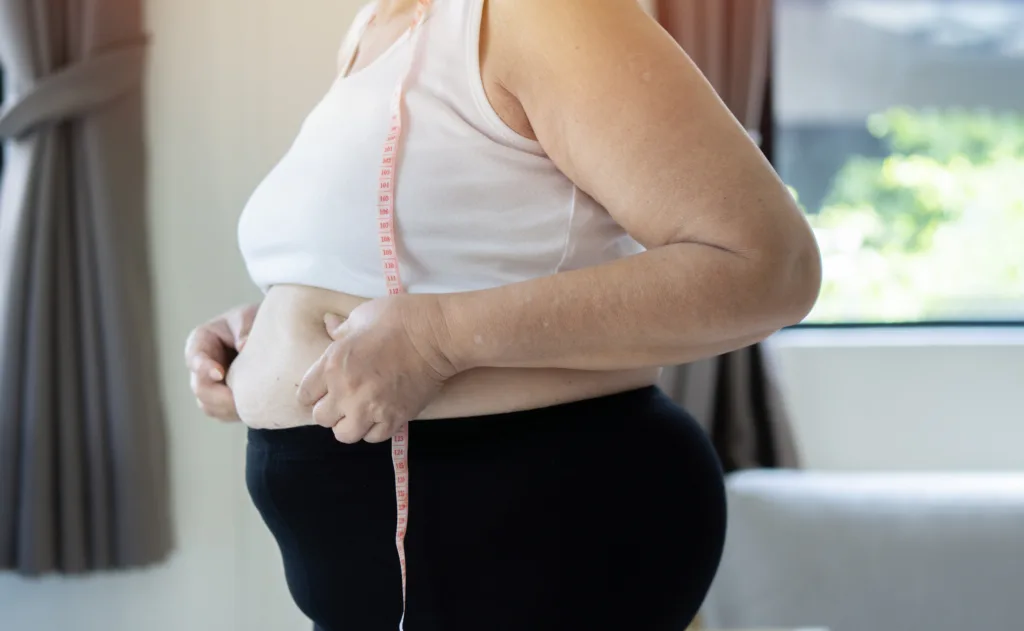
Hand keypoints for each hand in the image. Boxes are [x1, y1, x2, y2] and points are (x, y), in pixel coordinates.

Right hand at [184, 303, 259, 420]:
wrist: (265, 337)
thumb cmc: (252, 322)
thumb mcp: (248, 317)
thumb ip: (245, 327)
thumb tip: (243, 345)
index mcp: (201, 341)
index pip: (195, 357)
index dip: (204, 367)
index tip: (220, 373)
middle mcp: (200, 366)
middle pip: (200, 388)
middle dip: (220, 396)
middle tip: (244, 398)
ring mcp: (208, 385)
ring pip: (209, 406)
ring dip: (229, 408)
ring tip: (253, 404)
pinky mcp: (220, 400)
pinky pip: (223, 413)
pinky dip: (236, 413)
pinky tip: (255, 407)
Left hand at [296, 294, 455, 443]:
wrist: (438, 335)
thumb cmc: (399, 318)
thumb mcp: (362, 316)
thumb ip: (341, 329)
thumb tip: (329, 323)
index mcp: (333, 364)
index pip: (305, 394)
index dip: (313, 392)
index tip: (323, 388)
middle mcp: (347, 391)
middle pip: (322, 418)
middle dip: (330, 409)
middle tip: (343, 398)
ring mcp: (371, 408)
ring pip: (345, 435)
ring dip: (349, 424)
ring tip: (359, 412)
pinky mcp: (395, 418)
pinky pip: (373, 437)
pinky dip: (373, 429)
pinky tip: (378, 415)